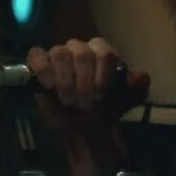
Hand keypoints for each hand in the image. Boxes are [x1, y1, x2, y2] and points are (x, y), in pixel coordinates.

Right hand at [27, 37, 149, 175]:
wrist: (85, 126)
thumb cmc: (106, 108)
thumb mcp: (129, 99)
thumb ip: (138, 85)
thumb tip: (138, 77)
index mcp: (103, 52)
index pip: (104, 52)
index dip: (102, 75)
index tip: (101, 95)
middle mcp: (81, 49)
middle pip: (81, 53)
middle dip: (83, 83)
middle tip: (84, 103)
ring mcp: (60, 54)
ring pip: (60, 53)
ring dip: (65, 82)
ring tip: (68, 100)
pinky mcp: (41, 63)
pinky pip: (36, 55)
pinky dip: (42, 70)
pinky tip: (49, 86)